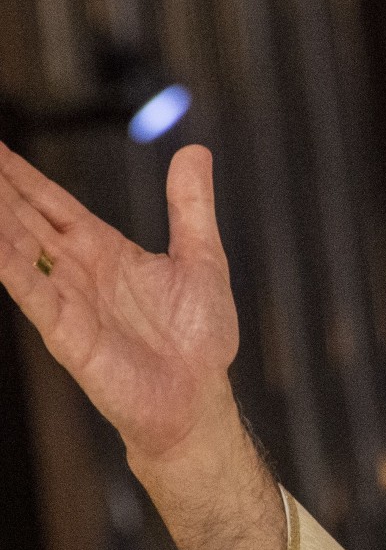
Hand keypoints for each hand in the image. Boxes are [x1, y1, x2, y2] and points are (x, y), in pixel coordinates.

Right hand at [0, 143, 239, 466]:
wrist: (198, 398)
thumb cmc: (199, 338)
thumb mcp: (202, 256)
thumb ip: (191, 204)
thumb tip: (194, 151)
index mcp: (104, 250)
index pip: (51, 203)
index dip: (21, 175)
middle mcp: (77, 270)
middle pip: (23, 218)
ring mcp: (67, 300)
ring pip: (17, 248)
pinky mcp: (67, 332)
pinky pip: (31, 293)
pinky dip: (10, 265)